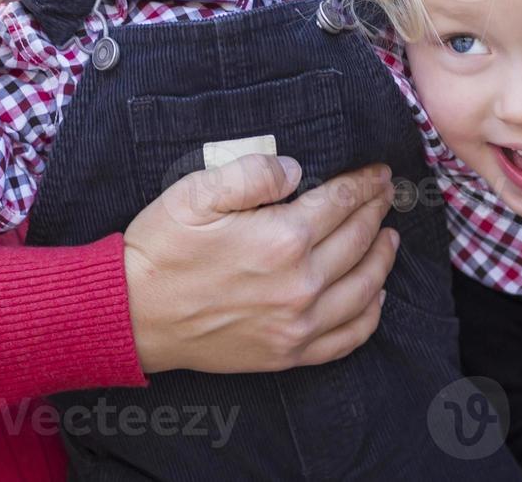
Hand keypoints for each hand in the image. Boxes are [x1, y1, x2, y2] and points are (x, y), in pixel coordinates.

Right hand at [123, 154, 398, 374]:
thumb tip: (296, 169)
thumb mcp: (198, 191)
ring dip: (383, 258)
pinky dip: (370, 314)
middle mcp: (301, 284)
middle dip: (376, 211)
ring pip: (364, 287)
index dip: (364, 183)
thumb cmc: (162, 249)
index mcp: (282, 239)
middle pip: (358, 240)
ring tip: (389, 237)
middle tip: (386, 194)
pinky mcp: (288, 353)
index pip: (341, 202)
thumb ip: (253, 172)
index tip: (377, 172)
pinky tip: (374, 295)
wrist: (133, 314)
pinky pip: (348, 337)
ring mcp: (297, 324)